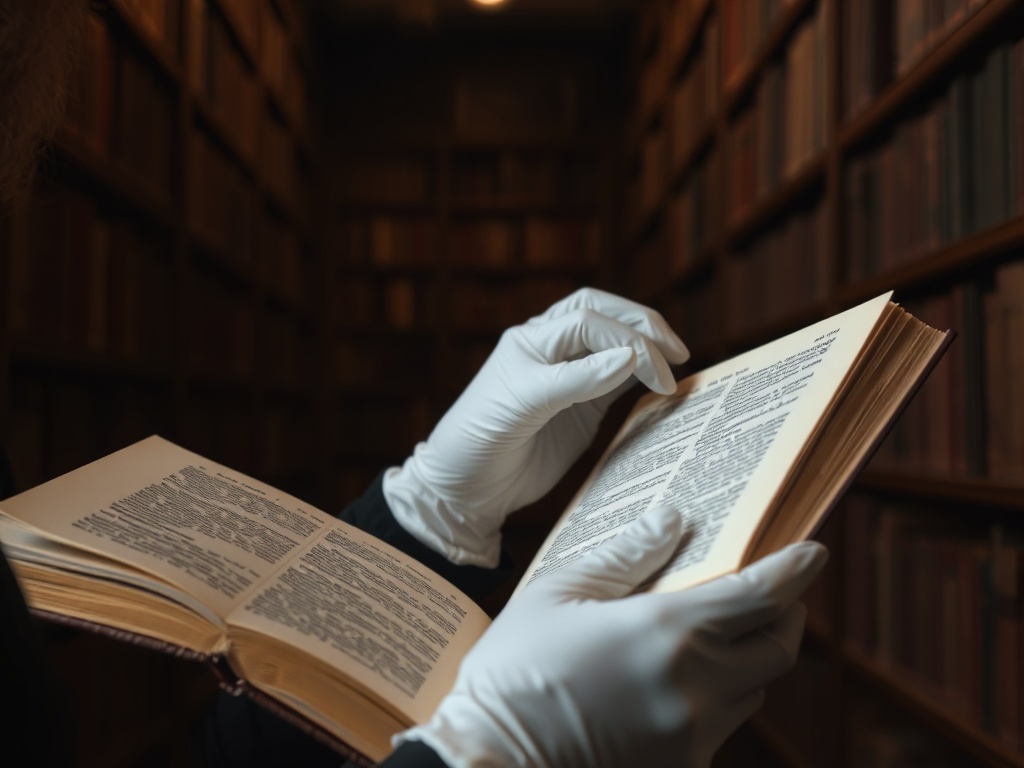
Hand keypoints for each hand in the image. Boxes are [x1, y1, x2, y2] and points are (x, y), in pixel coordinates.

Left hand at [383, 288, 688, 565]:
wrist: (467, 488)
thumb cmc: (480, 440)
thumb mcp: (523, 405)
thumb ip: (576, 381)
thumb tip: (630, 356)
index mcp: (533, 339)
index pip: (589, 319)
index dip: (625, 337)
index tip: (653, 371)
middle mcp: (552, 349)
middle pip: (606, 316)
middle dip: (644, 327)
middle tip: (678, 352)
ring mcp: (569, 377)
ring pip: (616, 344)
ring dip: (647, 348)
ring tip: (678, 365)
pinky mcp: (582, 406)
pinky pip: (620, 381)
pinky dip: (644, 378)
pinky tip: (662, 386)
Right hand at [396, 507, 827, 767]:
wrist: (490, 761)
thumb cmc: (516, 669)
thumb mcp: (559, 592)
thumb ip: (627, 554)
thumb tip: (673, 517)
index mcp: (666, 633)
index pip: (761, 597)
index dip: (796, 571)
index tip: (814, 553)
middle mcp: (695, 688)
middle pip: (778, 649)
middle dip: (784, 615)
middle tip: (768, 594)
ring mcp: (692, 737)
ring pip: (752, 690)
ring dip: (746, 658)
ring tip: (710, 637)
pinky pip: (718, 727)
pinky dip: (711, 698)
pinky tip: (669, 685)